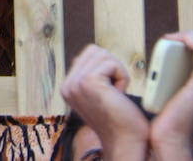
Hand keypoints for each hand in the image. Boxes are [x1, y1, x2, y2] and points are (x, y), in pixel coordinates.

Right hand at [59, 44, 148, 160]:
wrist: (125, 142)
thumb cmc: (120, 121)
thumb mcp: (97, 95)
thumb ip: (90, 76)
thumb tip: (96, 54)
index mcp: (67, 87)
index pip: (87, 54)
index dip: (105, 69)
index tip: (108, 92)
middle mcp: (67, 84)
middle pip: (94, 51)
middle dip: (111, 68)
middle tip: (114, 92)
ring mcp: (76, 83)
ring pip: (103, 54)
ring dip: (117, 73)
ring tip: (116, 94)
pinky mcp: (88, 81)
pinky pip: (112, 63)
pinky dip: (122, 77)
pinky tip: (119, 95)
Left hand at [149, 31, 192, 160]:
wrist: (171, 139)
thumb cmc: (171, 118)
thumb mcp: (182, 93)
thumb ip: (185, 77)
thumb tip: (174, 57)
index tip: (179, 41)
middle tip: (174, 39)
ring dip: (190, 34)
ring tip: (172, 39)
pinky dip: (189, 39)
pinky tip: (173, 40)